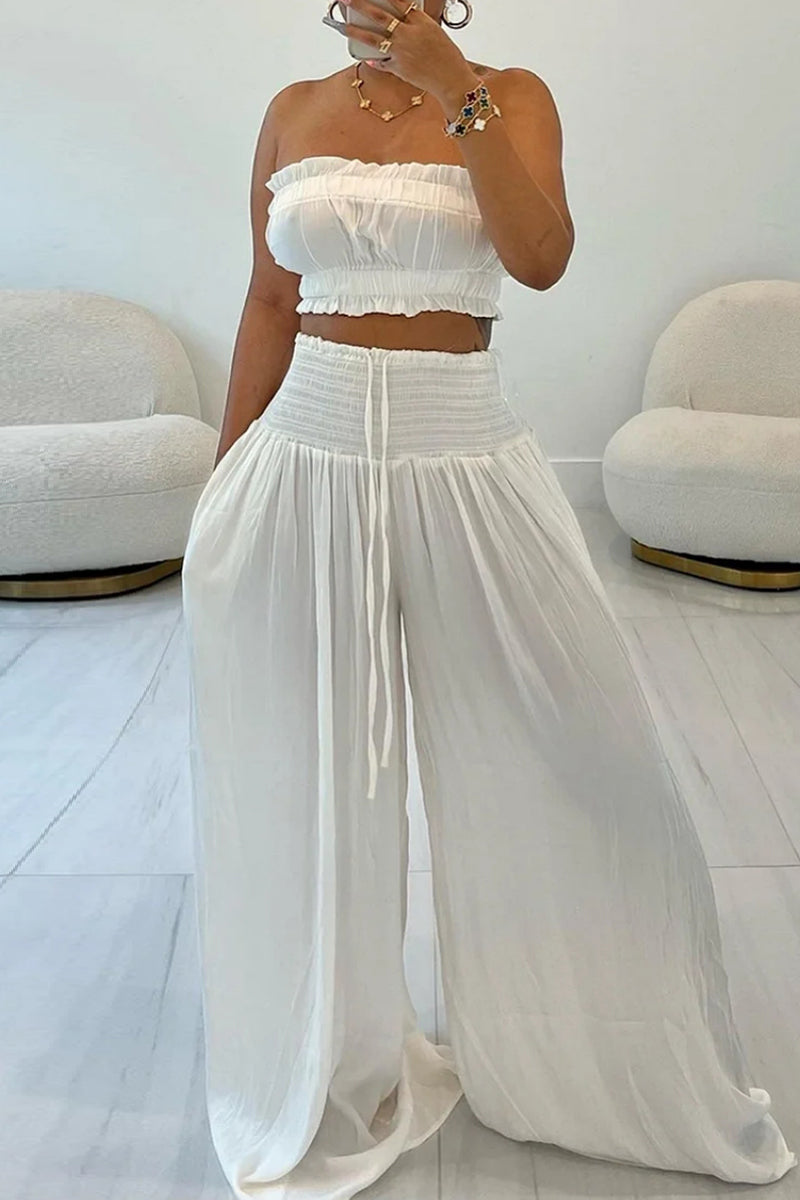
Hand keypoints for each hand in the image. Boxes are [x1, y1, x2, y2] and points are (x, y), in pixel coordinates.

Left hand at [333, 0, 475, 97]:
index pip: (399, 1)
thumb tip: (401, 23)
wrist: (452, 79)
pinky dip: (374, 59)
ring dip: (354, 31)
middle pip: (379, 16)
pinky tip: (366, 56)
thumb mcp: (434, 33)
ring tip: (340, 25)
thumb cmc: (447, 57)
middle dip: (360, 5)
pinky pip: (381, 62)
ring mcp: (402, 52)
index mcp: (421, 22)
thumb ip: (416, 26)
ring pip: (373, 39)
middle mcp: (409, 34)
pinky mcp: (398, 68)